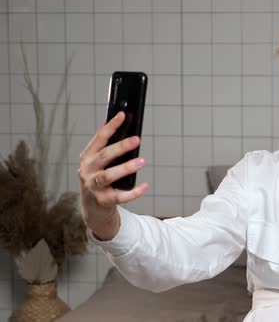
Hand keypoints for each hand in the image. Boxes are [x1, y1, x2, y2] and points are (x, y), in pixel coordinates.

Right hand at [78, 111, 148, 239]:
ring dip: (126, 168)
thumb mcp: (96, 162)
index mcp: (87, 157)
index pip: (99, 139)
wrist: (93, 208)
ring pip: (108, 175)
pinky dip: (133, 192)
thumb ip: (102, 145)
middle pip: (104, 156)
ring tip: (142, 161)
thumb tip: (106, 122)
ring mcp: (93, 186)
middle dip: (120, 147)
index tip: (122, 115)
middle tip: (137, 139)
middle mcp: (87, 171)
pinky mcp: (102, 201)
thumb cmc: (98, 180)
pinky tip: (145, 186)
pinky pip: (119, 196)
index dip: (111, 127)